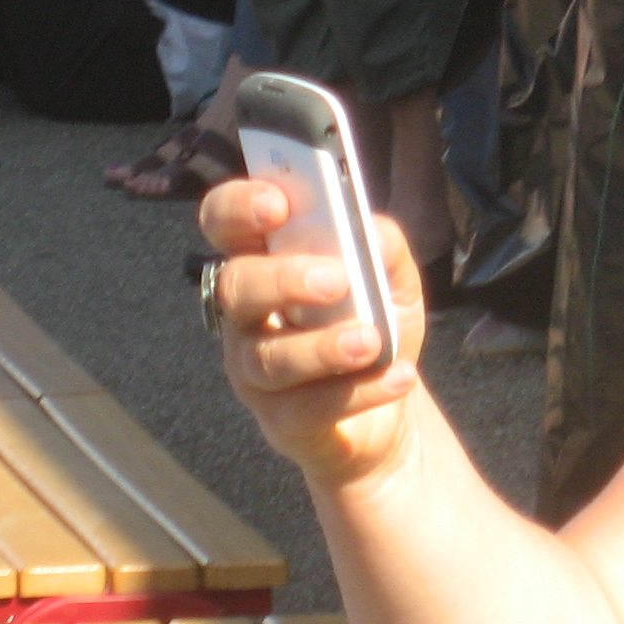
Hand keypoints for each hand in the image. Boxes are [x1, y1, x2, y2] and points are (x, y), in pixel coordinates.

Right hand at [200, 174, 429, 487]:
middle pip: (235, 287)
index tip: (278, 204)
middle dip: (282, 279)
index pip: (224, 222)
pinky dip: (360, 391)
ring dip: (322, 346)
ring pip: (266, 356)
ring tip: (370, 340)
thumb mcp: (394, 280)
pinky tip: (398, 375)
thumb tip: (371, 230)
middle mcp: (246, 314)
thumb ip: (384, 248)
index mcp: (265, 261)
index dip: (238, 207)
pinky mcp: (281, 420)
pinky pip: (308, 407)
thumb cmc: (376, 322)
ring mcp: (255, 370)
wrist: (391, 398)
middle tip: (336, 280)